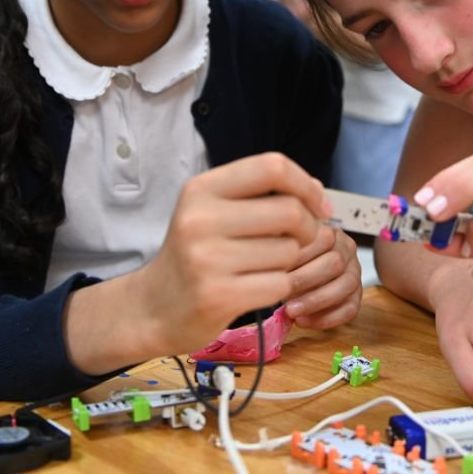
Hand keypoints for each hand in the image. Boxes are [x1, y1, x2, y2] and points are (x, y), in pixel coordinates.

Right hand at [131, 152, 328, 355]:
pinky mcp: (218, 295)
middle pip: (290, 210)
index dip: (305, 184)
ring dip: (289, 261)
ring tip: (264, 266)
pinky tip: (257, 287)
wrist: (153, 307)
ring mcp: (207, 258)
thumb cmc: (195, 253)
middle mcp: (200, 219)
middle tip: (301, 240)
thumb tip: (318, 189)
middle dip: (308, 227)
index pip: (272, 166)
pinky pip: (280, 284)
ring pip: (289, 250)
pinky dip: (279, 287)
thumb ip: (263, 195)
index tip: (318, 204)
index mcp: (201, 189)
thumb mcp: (215, 211)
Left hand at [284, 225, 361, 328]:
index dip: (300, 254)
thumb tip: (271, 254)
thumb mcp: (285, 242)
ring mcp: (355, 273)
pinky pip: (350, 309)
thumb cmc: (293, 255)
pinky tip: (304, 321)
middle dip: (305, 280)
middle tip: (281, 290)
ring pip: (345, 287)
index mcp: (332, 232)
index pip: (323, 239)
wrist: (305, 269)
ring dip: (316, 301)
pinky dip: (326, 319)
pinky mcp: (356, 296)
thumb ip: (280, 242)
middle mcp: (348, 250)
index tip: (277, 266)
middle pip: (335, 264)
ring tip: (291, 311)